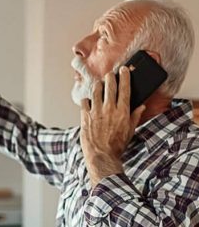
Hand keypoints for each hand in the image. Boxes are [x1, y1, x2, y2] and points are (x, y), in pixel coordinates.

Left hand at [80, 66, 145, 187]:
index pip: (124, 89)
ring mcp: (96, 112)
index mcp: (122, 112)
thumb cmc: (116, 146)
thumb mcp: (130, 131)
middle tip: (110, 74)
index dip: (124, 77)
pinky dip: (87, 100)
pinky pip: (85, 102)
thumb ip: (134, 116)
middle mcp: (109, 109)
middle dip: (110, 77)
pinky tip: (89, 101)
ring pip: (96, 91)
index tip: (124, 70)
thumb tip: (141, 107)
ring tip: (100, 84)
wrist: (101, 156)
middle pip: (110, 86)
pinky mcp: (85, 117)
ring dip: (98, 86)